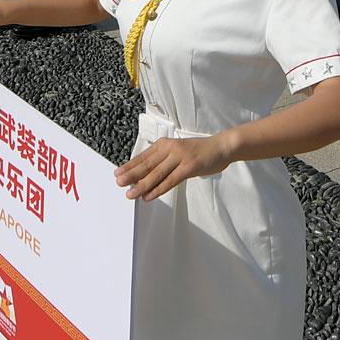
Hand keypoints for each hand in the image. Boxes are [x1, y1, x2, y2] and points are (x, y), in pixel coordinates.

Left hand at [115, 133, 235, 199]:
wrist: (221, 147)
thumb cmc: (199, 151)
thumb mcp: (178, 151)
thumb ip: (163, 160)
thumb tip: (145, 175)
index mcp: (165, 144)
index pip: (144, 156)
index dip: (130, 165)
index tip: (118, 173)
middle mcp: (170, 148)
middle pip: (147, 164)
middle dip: (131, 175)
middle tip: (119, 183)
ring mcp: (180, 157)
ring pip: (157, 174)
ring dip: (142, 185)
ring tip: (131, 194)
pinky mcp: (189, 166)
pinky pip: (170, 180)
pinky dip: (158, 189)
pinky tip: (149, 196)